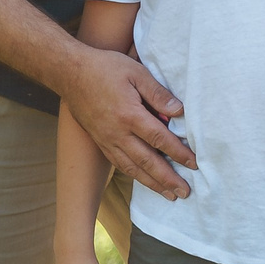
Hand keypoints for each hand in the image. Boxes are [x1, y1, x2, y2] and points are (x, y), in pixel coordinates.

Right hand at [64, 48, 195, 198]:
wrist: (69, 73)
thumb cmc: (105, 68)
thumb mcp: (136, 72)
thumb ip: (158, 93)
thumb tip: (179, 111)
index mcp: (129, 115)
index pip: (160, 139)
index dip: (179, 153)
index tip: (195, 164)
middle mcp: (118, 133)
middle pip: (147, 161)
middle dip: (167, 179)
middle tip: (185, 192)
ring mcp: (107, 139)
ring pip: (132, 167)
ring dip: (152, 183)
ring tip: (169, 195)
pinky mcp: (100, 141)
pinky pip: (119, 163)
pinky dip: (134, 175)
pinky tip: (144, 180)